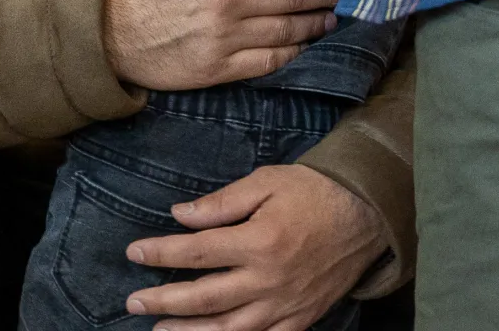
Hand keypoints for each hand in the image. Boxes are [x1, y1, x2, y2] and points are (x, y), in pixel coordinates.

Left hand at [124, 165, 387, 330]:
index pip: (196, 252)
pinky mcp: (300, 320)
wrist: (365, 214)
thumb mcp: (266, 182)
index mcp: (257, 242)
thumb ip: (222, 203)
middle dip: (164, 301)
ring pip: (228, 329)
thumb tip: (180, 214)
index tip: (134, 251)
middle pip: (205, 297)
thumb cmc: (313, 191)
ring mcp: (284, 306)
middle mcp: (267, 281)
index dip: (161, 253)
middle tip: (133, 301)